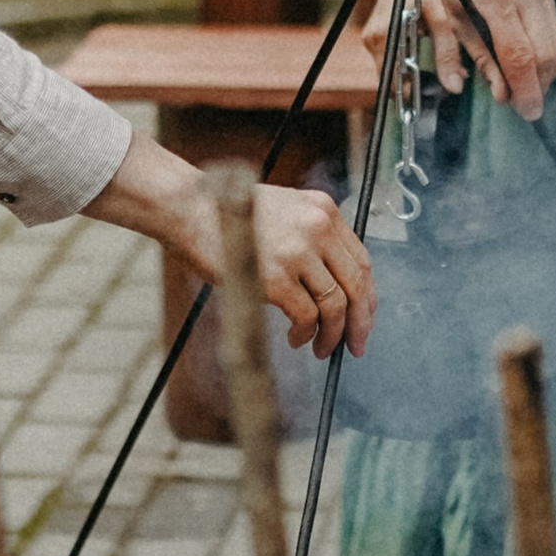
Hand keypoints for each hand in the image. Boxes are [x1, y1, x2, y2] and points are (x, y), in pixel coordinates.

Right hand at [84, 136, 375, 356]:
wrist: (189, 208)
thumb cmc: (227, 214)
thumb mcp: (283, 210)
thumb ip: (310, 237)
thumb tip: (329, 284)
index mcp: (324, 209)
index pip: (362, 259)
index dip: (366, 296)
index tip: (363, 318)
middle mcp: (318, 227)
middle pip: (357, 283)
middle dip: (360, 322)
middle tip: (355, 346)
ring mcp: (298, 252)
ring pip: (335, 304)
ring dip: (332, 334)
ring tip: (320, 347)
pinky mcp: (276, 277)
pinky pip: (306, 316)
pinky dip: (305, 333)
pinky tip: (296, 338)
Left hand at [362, 0, 555, 117]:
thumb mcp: (451, 12)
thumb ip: (479, 52)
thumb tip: (501, 91)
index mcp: (494, 0)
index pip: (522, 59)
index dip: (527, 91)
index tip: (526, 112)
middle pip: (548, 56)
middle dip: (540, 86)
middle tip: (524, 104)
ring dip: (545, 71)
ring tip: (525, 85)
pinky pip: (552, 27)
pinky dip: (545, 50)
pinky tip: (528, 58)